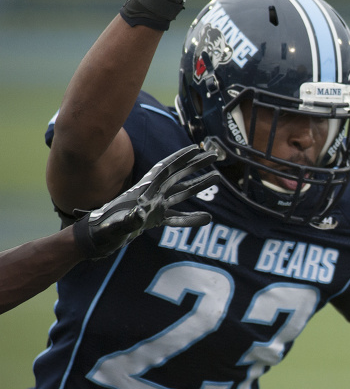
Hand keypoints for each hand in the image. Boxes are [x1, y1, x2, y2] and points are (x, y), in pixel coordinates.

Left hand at [75, 145, 218, 257]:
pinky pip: (177, 217)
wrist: (94, 239)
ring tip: (216, 178)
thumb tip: (140, 213)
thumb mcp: (113, 225)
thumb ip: (127, 220)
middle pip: (178, 176)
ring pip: (181, 193)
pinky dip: (191, 218)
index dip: (181, 158)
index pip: (165, 170)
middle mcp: (151, 194)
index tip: (197, 149)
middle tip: (213, 155)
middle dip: (195, 165)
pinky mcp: (155, 219)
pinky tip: (206, 218)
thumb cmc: (101, 231)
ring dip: (198, 186)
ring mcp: (154, 206)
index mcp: (142, 190)